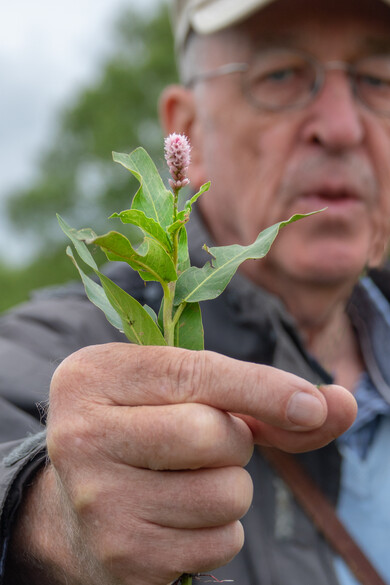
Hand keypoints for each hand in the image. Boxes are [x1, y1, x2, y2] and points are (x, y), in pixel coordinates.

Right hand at [15, 343, 356, 584]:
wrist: (82, 498)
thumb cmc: (147, 428)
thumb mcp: (183, 395)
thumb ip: (261, 398)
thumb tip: (340, 405)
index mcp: (94, 376)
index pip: (193, 375)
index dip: (261, 388)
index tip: (313, 405)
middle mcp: (81, 434)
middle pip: (213, 436)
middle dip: (234, 439)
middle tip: (206, 440)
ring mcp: (97, 499)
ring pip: (224, 493)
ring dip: (229, 485)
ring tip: (186, 478)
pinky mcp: (121, 555)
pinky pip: (218, 541)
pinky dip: (218, 527)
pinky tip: (178, 515)